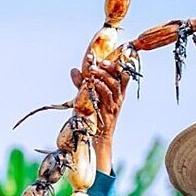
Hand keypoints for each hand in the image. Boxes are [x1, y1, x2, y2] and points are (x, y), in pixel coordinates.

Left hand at [71, 55, 128, 175]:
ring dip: (103, 76)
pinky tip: (93, 83)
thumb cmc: (94, 116)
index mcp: (117, 91)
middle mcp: (119, 96)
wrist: (98, 137)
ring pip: (114, 85)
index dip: (115, 64)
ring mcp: (115, 103)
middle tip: (98, 62)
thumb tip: (74, 70)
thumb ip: (82, 83)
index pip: (121, 73)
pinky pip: (108, 96)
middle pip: (119, 76)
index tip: (103, 58)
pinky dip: (100, 88)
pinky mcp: (110, 110)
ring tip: (92, 70)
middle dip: (108, 67)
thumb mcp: (88, 96)